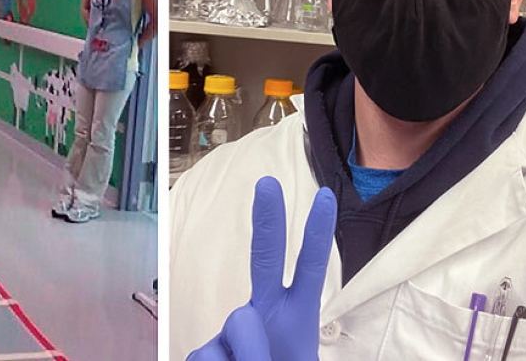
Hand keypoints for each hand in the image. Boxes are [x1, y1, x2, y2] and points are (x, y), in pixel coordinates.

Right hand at [188, 177, 336, 360]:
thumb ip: (277, 351)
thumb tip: (243, 345)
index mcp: (292, 321)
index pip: (307, 270)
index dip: (315, 235)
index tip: (324, 196)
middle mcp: (260, 316)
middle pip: (264, 259)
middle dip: (269, 220)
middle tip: (269, 182)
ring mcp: (229, 333)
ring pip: (240, 325)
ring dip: (254, 357)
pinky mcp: (202, 353)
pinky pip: (208, 355)